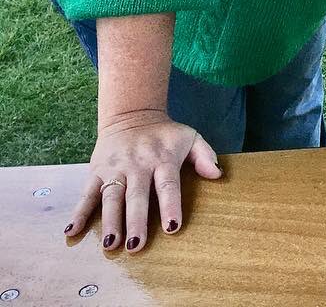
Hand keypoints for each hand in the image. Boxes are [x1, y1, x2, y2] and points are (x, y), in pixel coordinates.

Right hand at [64, 109, 222, 252]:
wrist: (132, 114)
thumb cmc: (165, 134)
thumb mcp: (190, 137)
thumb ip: (205, 155)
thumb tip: (217, 175)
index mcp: (163, 158)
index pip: (168, 184)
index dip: (170, 205)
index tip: (172, 227)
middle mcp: (138, 165)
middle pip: (137, 195)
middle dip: (137, 221)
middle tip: (136, 246)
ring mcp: (116, 168)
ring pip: (112, 197)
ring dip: (110, 221)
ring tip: (111, 244)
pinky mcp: (97, 171)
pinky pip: (86, 193)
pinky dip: (79, 212)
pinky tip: (72, 230)